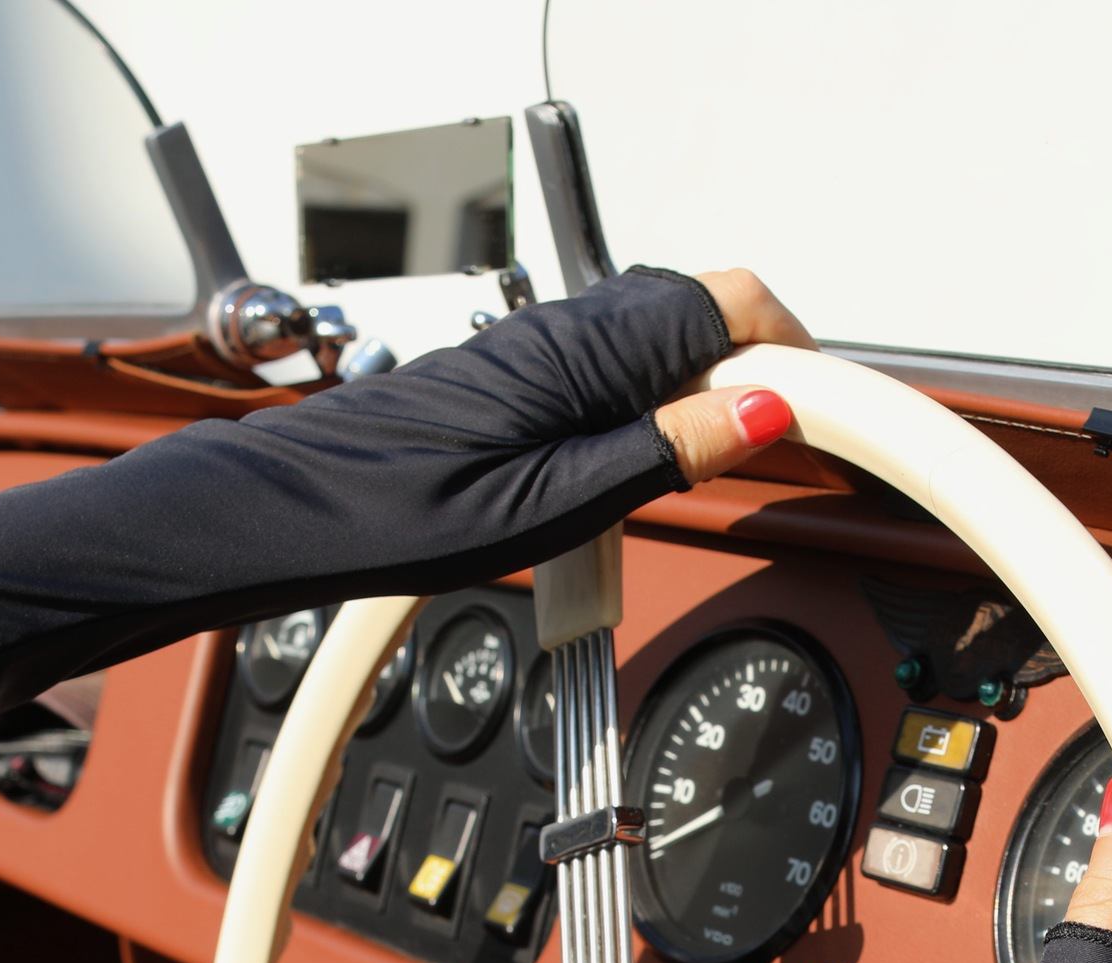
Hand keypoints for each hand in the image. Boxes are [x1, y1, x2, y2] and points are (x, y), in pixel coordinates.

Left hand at [0, 267, 809, 718]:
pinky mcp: (518, 380)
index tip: (821, 417)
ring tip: (717, 469)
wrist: (291, 513)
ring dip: (707, 395)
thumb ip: (665, 448)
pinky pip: (617, 373)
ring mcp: (541, 351)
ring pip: (662, 344)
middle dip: (757, 374)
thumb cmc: (394, 512)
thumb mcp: (555, 504)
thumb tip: (757, 409)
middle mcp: (565, 332)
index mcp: (585, 350)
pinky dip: (656, 410)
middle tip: (782, 453)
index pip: (731, 301)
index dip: (793, 351)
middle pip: (703, 316)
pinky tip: (646, 466)